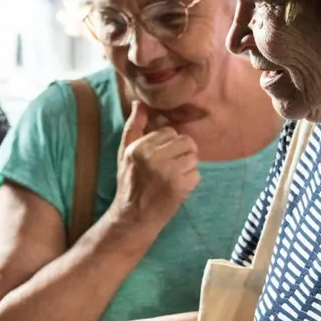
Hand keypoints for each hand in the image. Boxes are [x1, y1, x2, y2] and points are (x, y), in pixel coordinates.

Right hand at [111, 101, 199, 229]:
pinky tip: (176, 187)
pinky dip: (190, 181)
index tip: (160, 157)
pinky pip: (196, 174)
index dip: (168, 143)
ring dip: (186, 166)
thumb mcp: (124, 152)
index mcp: (140, 147)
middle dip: (181, 153)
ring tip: (172, 176)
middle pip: (186, 142)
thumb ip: (133, 127)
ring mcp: (168, 173)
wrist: (133, 217)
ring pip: (193, 157)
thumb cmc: (130, 183)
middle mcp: (154, 158)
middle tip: (169, 167)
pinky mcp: (180, 187)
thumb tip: (139, 103)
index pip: (170, 132)